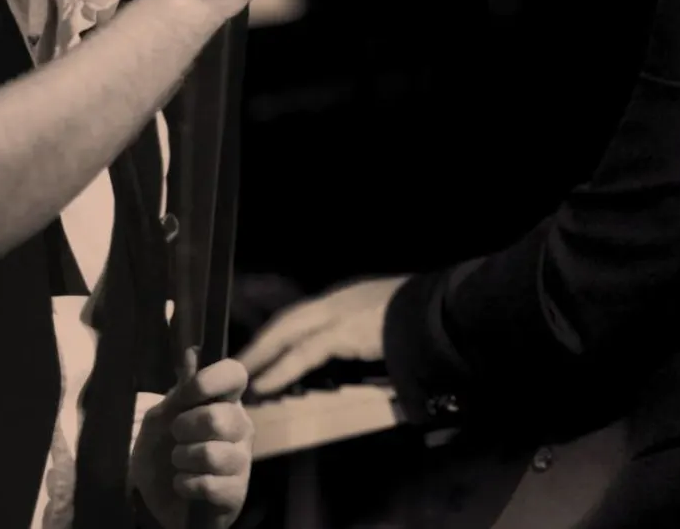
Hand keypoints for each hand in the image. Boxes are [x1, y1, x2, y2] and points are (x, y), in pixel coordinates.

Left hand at [131, 348, 253, 528]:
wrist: (155, 499)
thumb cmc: (162, 452)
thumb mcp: (161, 418)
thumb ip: (180, 391)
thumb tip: (192, 353)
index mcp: (225, 402)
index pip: (235, 375)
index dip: (210, 380)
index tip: (187, 393)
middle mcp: (240, 427)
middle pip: (218, 418)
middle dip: (184, 428)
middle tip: (177, 436)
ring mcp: (241, 461)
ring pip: (211, 454)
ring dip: (182, 460)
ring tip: (180, 463)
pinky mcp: (236, 493)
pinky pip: (208, 485)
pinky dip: (185, 485)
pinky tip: (185, 485)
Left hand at [236, 276, 409, 396]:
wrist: (441, 309)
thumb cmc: (422, 318)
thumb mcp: (390, 322)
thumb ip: (370, 334)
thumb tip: (363, 350)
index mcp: (347, 297)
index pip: (303, 314)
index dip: (280, 332)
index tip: (262, 348)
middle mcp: (338, 300)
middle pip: (287, 319)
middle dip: (262, 340)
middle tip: (239, 361)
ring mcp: (339, 312)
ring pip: (288, 331)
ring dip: (262, 353)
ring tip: (243, 373)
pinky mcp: (344, 331)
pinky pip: (305, 352)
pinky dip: (282, 368)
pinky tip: (266, 382)